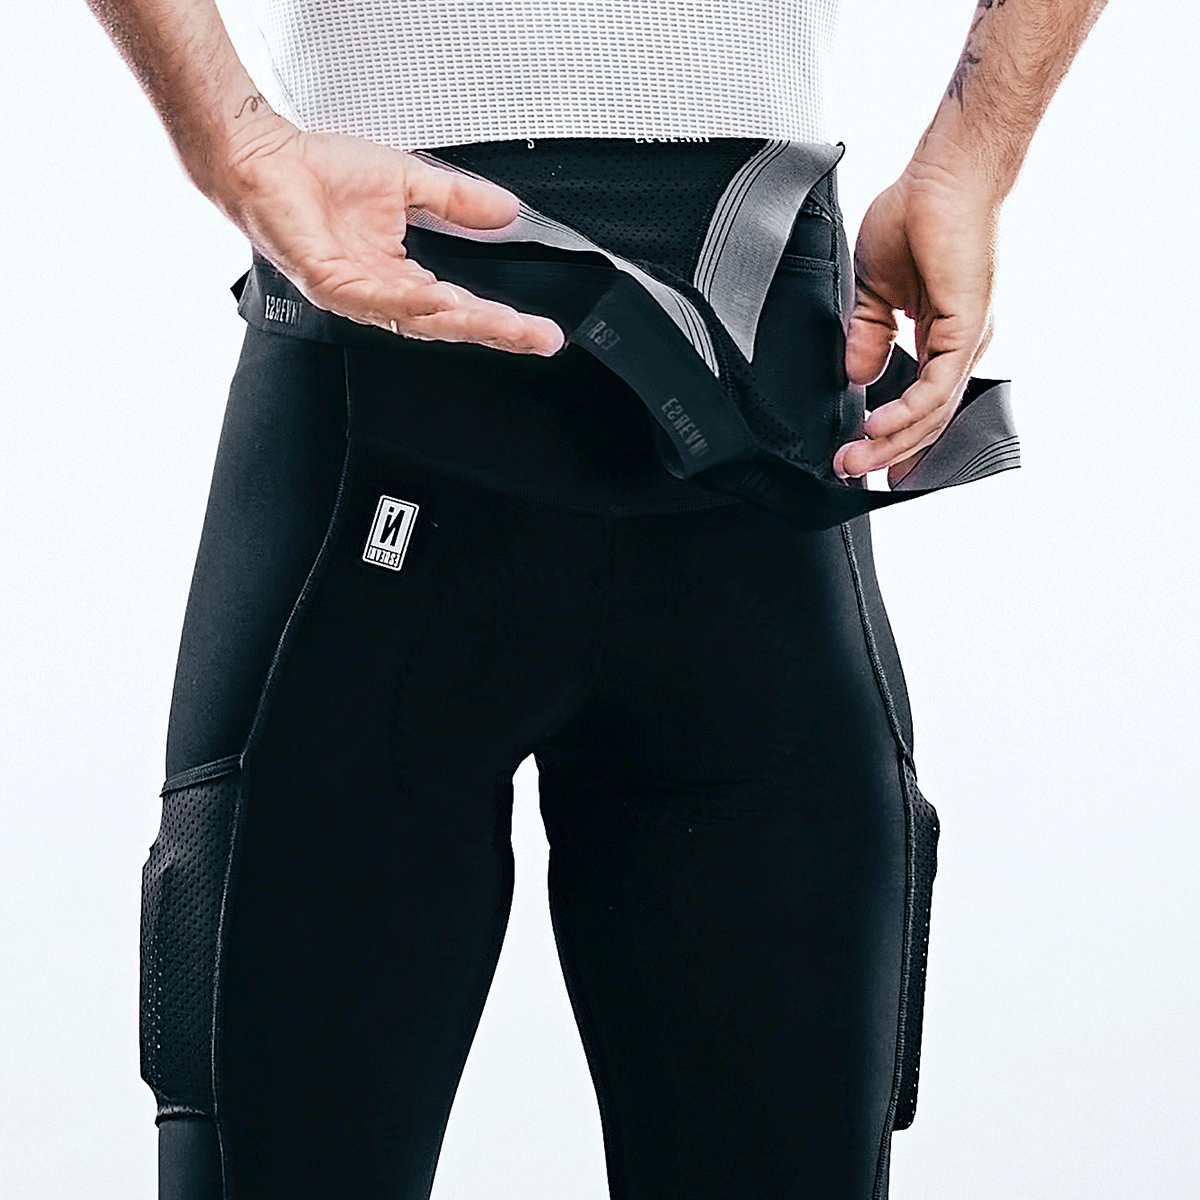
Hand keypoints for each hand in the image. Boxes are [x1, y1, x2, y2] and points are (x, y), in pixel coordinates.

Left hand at [209, 111, 564, 355]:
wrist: (261, 159)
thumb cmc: (315, 172)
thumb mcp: (409, 183)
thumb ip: (458, 202)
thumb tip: (505, 211)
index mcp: (398, 276)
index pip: (461, 306)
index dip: (503, 318)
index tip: (542, 329)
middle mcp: (379, 294)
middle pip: (450, 324)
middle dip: (499, 332)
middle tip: (541, 339)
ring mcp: (355, 294)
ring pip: (420, 320)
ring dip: (467, 323)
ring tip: (506, 326)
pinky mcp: (329, 283)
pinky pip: (378, 300)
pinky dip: (413, 300)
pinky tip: (444, 300)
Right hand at [834, 159, 999, 486]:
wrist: (945, 171)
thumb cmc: (917, 211)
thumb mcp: (874, 289)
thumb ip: (866, 336)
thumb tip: (857, 376)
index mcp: (941, 334)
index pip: (919, 402)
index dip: (892, 435)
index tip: (858, 454)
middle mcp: (959, 344)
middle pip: (927, 419)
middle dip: (886, 452)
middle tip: (849, 469)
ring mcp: (967, 339)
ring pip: (932, 412)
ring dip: (891, 442)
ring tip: (855, 459)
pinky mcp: (966, 328)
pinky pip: (935, 388)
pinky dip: (905, 413)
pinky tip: (876, 427)